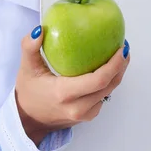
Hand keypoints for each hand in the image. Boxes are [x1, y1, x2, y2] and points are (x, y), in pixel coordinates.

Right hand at [15, 26, 130, 145]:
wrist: (29, 120)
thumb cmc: (29, 92)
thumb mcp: (26, 68)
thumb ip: (29, 47)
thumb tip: (40, 29)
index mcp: (65, 93)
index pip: (98, 79)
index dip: (114, 64)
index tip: (121, 48)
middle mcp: (78, 107)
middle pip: (109, 85)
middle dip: (121, 65)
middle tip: (124, 46)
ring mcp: (84, 114)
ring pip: (109, 92)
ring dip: (117, 74)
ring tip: (120, 55)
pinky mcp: (87, 116)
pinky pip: (103, 97)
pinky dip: (109, 82)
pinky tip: (108, 68)